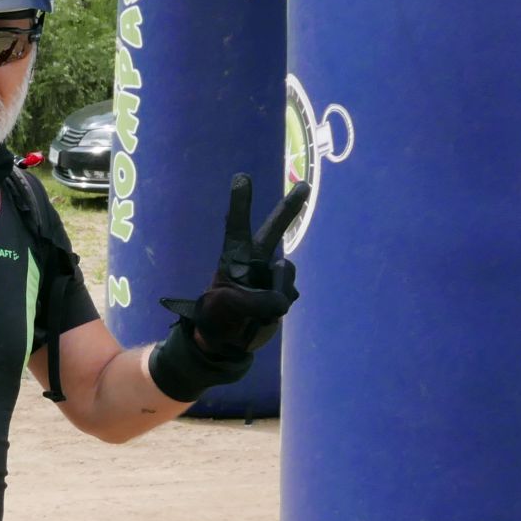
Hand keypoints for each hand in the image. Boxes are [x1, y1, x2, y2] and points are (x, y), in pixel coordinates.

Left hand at [160, 175, 309, 355]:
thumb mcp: (229, 308)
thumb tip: (285, 299)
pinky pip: (289, 295)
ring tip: (254, 311)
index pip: (236, 227)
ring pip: (287, 274)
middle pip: (273, 231)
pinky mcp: (281, 294)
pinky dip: (279, 306)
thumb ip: (258, 301)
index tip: (241, 177)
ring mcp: (269, 277)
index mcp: (233, 259)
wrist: (225, 344)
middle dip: (289, 209)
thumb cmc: (217, 320)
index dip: (240, 204)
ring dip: (277, 291)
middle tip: (304, 186)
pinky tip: (263, 317)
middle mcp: (253, 263)